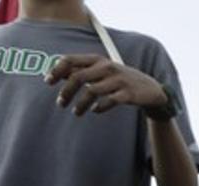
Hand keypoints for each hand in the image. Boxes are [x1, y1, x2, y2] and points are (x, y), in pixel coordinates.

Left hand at [45, 54, 166, 115]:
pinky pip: (108, 101)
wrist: (150, 89)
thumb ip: (82, 71)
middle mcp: (107, 67)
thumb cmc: (120, 80)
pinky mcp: (127, 94)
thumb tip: (57, 73)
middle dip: (66, 92)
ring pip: (91, 91)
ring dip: (80, 104)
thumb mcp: (102, 71)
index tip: (48, 82)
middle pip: (78, 77)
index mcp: (97, 60)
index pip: (70, 60)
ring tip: (76, 112)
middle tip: (60, 103)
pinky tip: (95, 111)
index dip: (56, 70)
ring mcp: (118, 80)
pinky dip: (99, 107)